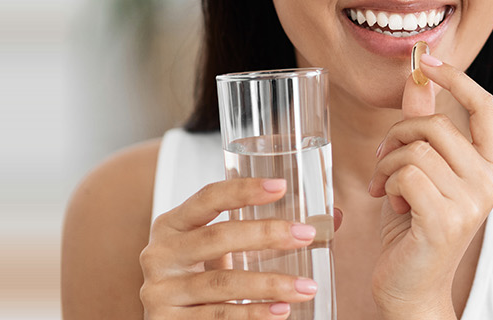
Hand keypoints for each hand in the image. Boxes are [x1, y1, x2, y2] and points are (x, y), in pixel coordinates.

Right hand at [139, 178, 324, 318]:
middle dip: (266, 234)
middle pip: (218, 237)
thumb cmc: (197, 281)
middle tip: (306, 235)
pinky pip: (218, 317)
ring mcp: (161, 290)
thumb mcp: (214, 254)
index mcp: (171, 226)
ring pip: (223, 282)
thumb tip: (333, 220)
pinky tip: (280, 311)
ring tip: (305, 287)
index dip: (243, 190)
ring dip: (270, 283)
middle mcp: (160, 254)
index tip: (281, 186)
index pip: (207, 198)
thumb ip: (258, 238)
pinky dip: (253, 314)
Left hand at [367, 53, 492, 315]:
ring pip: (416, 148)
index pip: (483, 105)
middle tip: (384, 161)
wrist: (410, 288)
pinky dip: (389, 183)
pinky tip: (393, 204)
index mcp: (491, 167)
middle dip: (398, 135)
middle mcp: (489, 182)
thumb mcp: (420, 171)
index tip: (426, 60)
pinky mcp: (445, 219)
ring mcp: (471, 203)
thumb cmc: (414, 229)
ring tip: (389, 189)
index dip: (455, 77)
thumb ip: (423, 126)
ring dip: (388, 164)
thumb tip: (416, 79)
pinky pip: (407, 173)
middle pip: (436, 124)